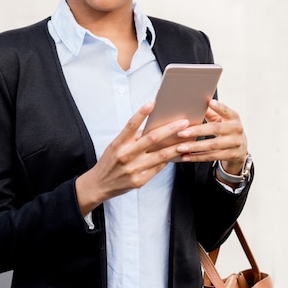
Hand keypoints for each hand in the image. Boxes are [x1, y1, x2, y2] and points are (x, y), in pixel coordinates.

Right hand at [75, 102, 189, 215]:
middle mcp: (126, 155)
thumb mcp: (115, 146)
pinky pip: (158, 168)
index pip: (131, 125)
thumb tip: (153, 127)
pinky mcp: (140, 180)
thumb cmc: (109, 162)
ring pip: (160, 155)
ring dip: (176, 146)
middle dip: (170, 129)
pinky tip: (178, 154)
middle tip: (184, 122)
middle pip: (152, 139)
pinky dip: (169, 160)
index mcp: (118, 144)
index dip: (142, 113)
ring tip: (188, 138)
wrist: (99, 185)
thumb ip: (132, 138)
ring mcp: (134, 169)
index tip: (152, 103)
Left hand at [175, 98, 247, 174]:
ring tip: (180, 147)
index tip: (210, 102)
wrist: (241, 148)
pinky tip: (186, 156)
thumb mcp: (222, 119)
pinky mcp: (231, 155)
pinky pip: (212, 157)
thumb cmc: (226, 129)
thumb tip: (194, 102)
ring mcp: (235, 143)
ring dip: (194, 147)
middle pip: (215, 129)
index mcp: (234, 117)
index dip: (219, 107)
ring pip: (212, 145)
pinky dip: (198, 157)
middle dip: (197, 131)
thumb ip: (210, 112)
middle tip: (181, 133)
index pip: (226, 111)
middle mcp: (236, 129)